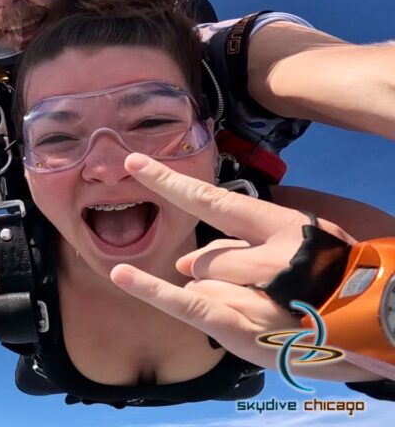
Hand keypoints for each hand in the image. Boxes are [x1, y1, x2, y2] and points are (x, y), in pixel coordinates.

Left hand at [109, 153, 364, 378]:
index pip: (213, 201)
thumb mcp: (307, 248)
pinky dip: (155, 291)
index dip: (170, 182)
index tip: (133, 163)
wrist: (388, 328)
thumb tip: (188, 261)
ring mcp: (257, 295)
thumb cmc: (343, 284)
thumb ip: (245, 248)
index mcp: (282, 229)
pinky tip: (124, 275)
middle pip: (208, 259)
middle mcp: (267, 258)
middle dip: (222, 277)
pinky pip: (192, 306)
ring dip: (222, 300)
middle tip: (267, 293)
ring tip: (270, 313)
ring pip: (203, 285)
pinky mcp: (246, 329)